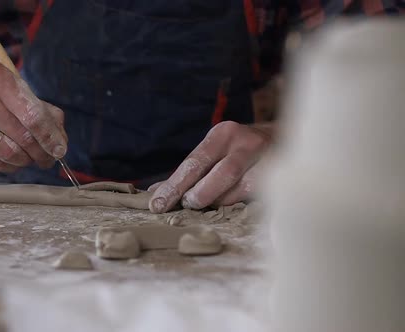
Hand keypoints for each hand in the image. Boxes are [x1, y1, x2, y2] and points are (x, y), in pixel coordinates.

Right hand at [0, 61, 67, 171]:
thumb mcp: (10, 86)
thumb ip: (40, 109)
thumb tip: (60, 140)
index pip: (32, 114)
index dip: (50, 136)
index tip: (61, 149)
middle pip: (22, 137)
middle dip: (42, 152)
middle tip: (49, 159)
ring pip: (9, 154)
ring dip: (26, 161)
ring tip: (31, 158)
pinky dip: (8, 165)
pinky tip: (11, 159)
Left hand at [148, 121, 271, 212]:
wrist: (288, 141)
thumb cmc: (240, 152)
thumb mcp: (216, 152)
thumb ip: (190, 172)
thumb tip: (155, 192)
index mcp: (223, 134)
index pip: (195, 162)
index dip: (174, 185)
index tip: (157, 203)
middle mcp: (246, 142)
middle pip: (219, 173)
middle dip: (197, 195)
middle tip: (185, 206)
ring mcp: (266, 159)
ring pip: (238, 188)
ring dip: (217, 201)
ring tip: (204, 206)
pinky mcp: (279, 177)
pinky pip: (252, 196)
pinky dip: (234, 204)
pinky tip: (225, 207)